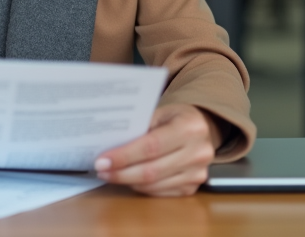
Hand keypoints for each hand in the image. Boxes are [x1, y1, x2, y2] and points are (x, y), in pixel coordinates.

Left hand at [93, 104, 221, 196]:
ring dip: (128, 181)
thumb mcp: (160, 112)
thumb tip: (109, 145)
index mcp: (190, 127)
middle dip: (121, 172)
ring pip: (154, 185)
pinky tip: (128, 179)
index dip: (124, 156)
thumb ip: (139, 128)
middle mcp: (198, 152)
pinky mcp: (193, 188)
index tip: (102, 160)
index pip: (151, 146)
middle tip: (101, 170)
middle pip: (152, 170)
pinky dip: (140, 188)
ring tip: (109, 174)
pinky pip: (160, 193)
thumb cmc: (175, 118)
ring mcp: (197, 173)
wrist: (203, 128)